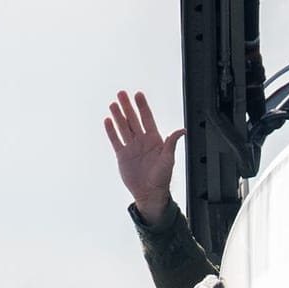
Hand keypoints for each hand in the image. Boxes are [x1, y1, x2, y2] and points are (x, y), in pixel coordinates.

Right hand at [105, 91, 183, 225]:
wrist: (150, 193)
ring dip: (118, 116)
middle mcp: (142, 141)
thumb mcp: (169, 159)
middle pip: (133, 119)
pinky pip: (116, 140)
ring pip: (123, 127)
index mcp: (155, 140)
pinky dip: (111, 131)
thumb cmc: (162, 178)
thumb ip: (172, 143)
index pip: (147, 119)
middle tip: (121, 93)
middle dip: (127, 106)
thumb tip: (181, 130)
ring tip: (113, 104)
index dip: (143, 107)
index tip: (138, 95)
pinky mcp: (122, 155)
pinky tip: (108, 121)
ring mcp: (131, 147)